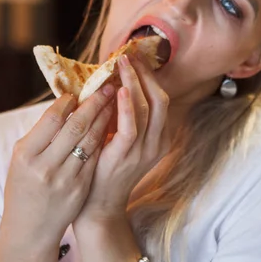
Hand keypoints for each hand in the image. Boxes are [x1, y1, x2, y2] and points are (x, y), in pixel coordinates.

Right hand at [0, 88, 114, 248]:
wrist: (30, 229)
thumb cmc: (23, 187)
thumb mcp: (21, 159)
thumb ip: (40, 133)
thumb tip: (66, 104)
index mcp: (26, 154)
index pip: (51, 118)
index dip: (67, 102)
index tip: (78, 92)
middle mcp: (46, 166)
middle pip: (76, 126)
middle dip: (94, 103)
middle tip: (107, 86)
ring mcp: (66, 179)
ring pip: (91, 140)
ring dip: (105, 117)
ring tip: (115, 100)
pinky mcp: (81, 188)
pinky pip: (96, 156)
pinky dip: (105, 137)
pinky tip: (113, 124)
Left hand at [74, 53, 170, 228]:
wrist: (100, 206)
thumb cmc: (106, 168)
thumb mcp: (122, 140)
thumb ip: (124, 116)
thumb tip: (114, 83)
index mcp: (160, 137)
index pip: (160, 99)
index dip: (149, 76)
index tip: (134, 58)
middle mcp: (158, 142)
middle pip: (159, 99)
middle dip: (144, 74)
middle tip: (128, 55)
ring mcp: (145, 150)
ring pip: (147, 108)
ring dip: (134, 82)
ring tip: (122, 64)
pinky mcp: (127, 156)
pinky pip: (131, 126)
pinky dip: (127, 106)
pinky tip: (119, 90)